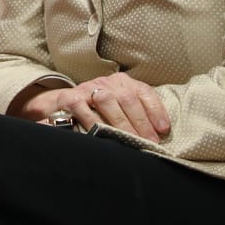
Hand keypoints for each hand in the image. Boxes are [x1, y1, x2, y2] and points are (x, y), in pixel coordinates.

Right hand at [25, 72, 170, 139]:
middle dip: (141, 122)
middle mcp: (107, 82)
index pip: (144, 92)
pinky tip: (103, 135)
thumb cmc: (98, 109)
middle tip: (150, 142)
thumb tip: (161, 133)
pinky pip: (84, 110)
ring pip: (108, 101)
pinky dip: (94, 123)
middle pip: (128, 98)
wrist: (61, 103)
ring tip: (130, 140)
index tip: (163, 130)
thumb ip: (137, 114)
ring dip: (121, 123)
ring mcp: (88, 88)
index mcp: (123, 82)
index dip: (156, 110)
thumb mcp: (119, 106)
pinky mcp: (70, 98)